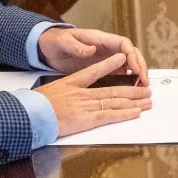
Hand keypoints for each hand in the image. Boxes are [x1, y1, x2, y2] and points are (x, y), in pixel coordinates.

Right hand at [34, 53, 153, 138]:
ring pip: (115, 101)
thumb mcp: (49, 93)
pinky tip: (136, 112)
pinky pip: (110, 115)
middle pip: (112, 89)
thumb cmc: (34, 106)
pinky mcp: (87, 118)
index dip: (110, 64)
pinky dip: (125, 113)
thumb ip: (63, 92)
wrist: (30, 115)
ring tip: (147, 100)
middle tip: (146, 89)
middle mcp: (82, 92)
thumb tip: (68, 96)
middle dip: (132, 90)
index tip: (122, 59)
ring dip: (134, 101)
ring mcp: (86, 104)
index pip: (94, 71)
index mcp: (72, 83)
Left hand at [36, 27, 149, 83]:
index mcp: (100, 39)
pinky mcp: (103, 69)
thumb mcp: (64, 42)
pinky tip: (130, 92)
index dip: (132, 56)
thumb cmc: (56, 42)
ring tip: (143, 88)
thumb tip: (92, 50)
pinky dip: (127, 82)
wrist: (47, 49)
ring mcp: (106, 59)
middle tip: (145, 82)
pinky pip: (119, 75)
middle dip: (141, 67)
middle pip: (131, 55)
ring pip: (129, 65)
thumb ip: (77, 46)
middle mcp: (107, 48)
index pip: (124, 44)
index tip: (135, 68)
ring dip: (137, 76)